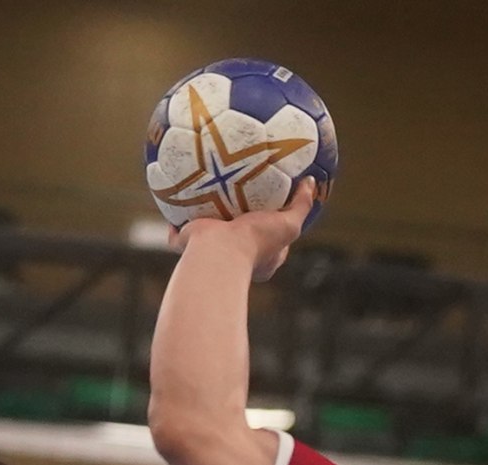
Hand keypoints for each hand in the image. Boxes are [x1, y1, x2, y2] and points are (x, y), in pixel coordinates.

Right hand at [170, 172, 316, 280]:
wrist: (219, 253)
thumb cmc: (256, 243)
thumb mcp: (288, 224)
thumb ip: (301, 205)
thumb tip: (311, 182)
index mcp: (257, 259)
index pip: (267, 239)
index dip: (270, 223)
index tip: (270, 204)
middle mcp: (232, 257)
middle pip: (235, 233)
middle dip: (235, 217)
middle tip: (236, 191)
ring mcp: (207, 251)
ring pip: (206, 231)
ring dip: (205, 214)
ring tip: (205, 188)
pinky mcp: (186, 243)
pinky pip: (178, 229)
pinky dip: (175, 217)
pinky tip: (176, 193)